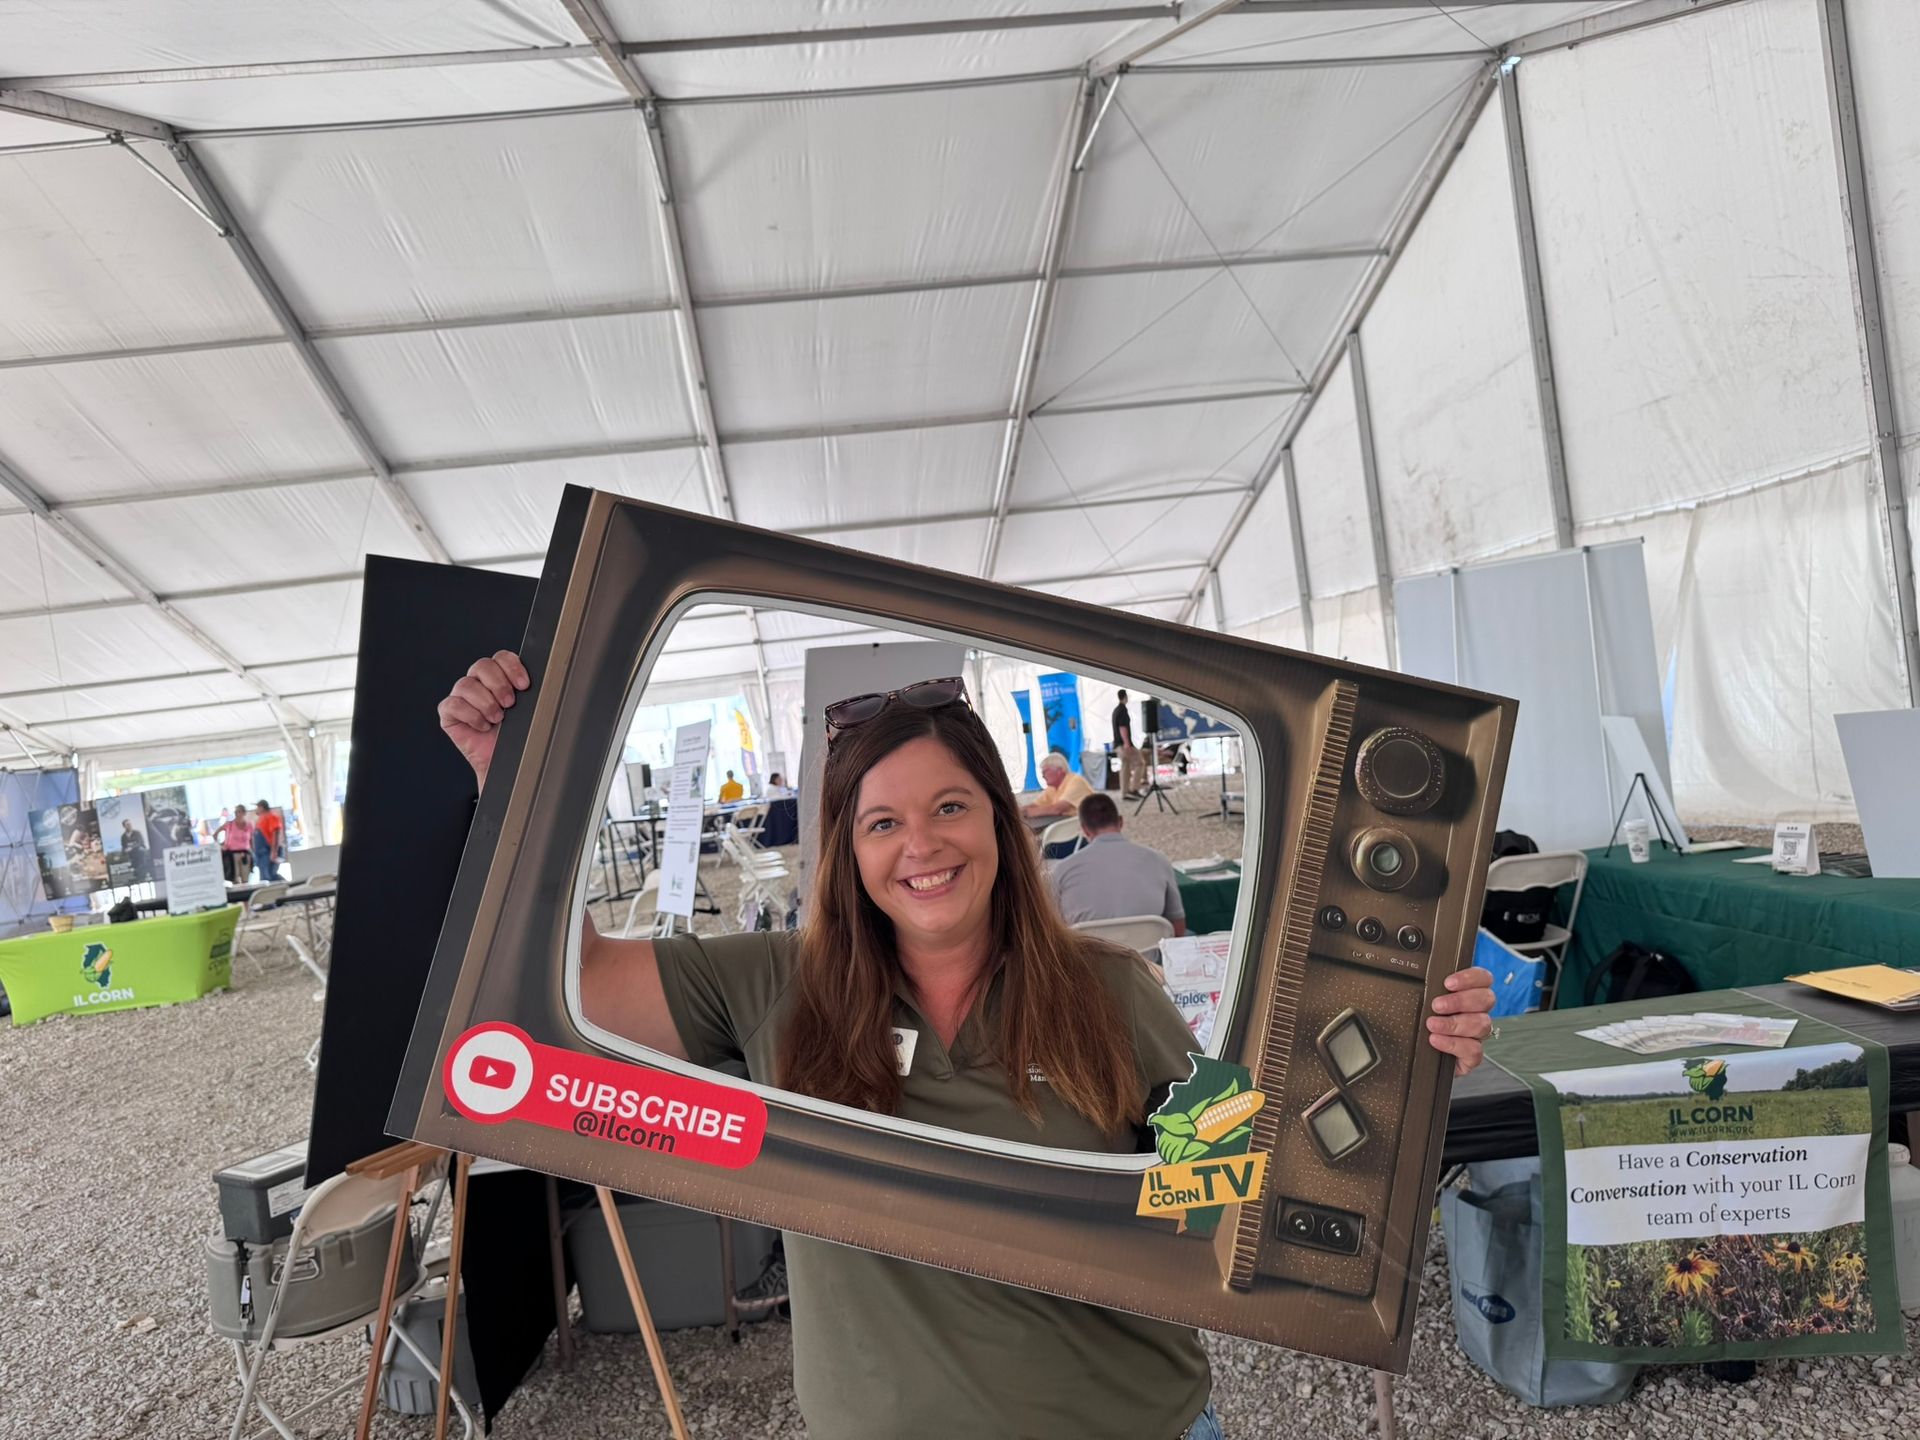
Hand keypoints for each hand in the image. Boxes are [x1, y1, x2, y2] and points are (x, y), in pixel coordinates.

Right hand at [437, 650, 529, 792]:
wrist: (508, 765)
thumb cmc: (518, 738)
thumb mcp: (530, 712)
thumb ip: (532, 693)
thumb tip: (547, 683)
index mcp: (500, 677)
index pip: (501, 657)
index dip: (511, 667)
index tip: (524, 685)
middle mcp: (479, 683)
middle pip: (482, 665)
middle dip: (499, 684)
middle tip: (510, 704)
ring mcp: (462, 697)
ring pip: (466, 684)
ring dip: (485, 702)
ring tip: (497, 718)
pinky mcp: (449, 713)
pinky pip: (453, 704)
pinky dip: (470, 715)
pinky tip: (483, 725)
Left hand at [1427, 966, 1496, 1076]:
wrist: (1417, 1059)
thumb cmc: (1417, 1026)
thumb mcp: (1419, 1004)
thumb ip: (1426, 991)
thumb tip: (1414, 981)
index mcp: (1468, 995)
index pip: (1483, 979)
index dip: (1470, 978)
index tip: (1448, 983)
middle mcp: (1476, 1013)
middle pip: (1486, 999)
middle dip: (1460, 1000)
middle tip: (1436, 1005)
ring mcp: (1476, 1036)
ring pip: (1482, 1024)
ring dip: (1454, 1023)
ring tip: (1432, 1025)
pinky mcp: (1472, 1057)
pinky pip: (1474, 1050)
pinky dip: (1453, 1044)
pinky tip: (1436, 1040)